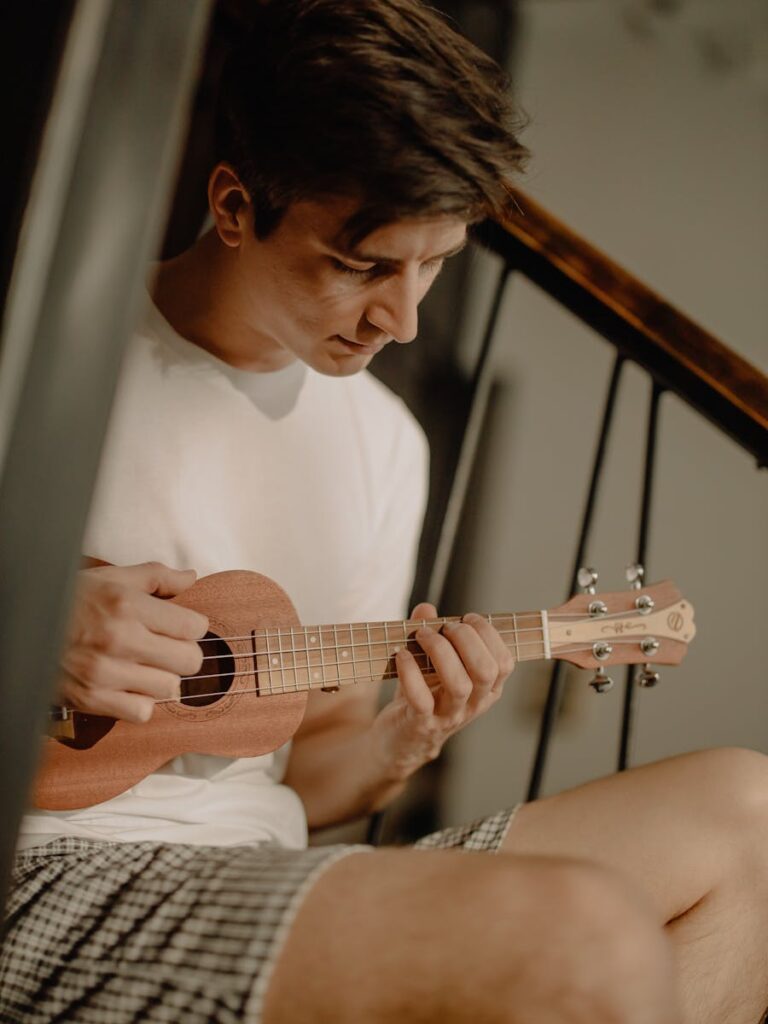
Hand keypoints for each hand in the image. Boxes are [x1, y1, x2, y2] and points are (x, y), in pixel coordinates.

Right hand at [59, 562, 208, 723]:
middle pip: (190, 661)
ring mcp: (106, 672)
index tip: (179, 627)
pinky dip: (139, 702)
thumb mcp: (111, 578)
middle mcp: (120, 639)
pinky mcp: (91, 699)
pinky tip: (127, 686)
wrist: (22, 627)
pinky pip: (142, 712)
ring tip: (143, 667)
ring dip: (161, 679)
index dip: (191, 627)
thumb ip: (156, 577)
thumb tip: (190, 578)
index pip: (195, 627)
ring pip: (170, 688)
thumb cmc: (68, 600)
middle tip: (165, 649)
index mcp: (128, 604)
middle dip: (182, 654)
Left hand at [371, 602, 514, 779]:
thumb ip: (433, 635)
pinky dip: (410, 671)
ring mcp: (450, 716)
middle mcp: (474, 704)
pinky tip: (401, 655)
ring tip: (422, 636)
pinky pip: (421, 698)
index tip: (467, 618)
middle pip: (485, 670)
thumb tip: (426, 609)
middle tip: (444, 628)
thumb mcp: (432, 665)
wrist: (400, 741)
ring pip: (459, 684)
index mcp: (486, 690)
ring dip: (440, 651)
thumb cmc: (422, 697)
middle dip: (466, 639)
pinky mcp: (422, 724)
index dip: (488, 634)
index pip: (504, 662)